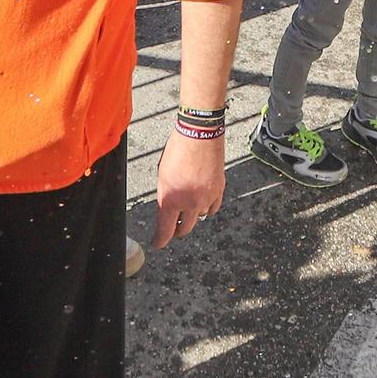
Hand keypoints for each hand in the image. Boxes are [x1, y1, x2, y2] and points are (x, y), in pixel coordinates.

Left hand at [152, 130, 224, 248]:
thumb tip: (167, 208)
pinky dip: (206, 208)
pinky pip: (212, 208)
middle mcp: (190, 203)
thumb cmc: (177, 149)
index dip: (160, 240)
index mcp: (171, 198)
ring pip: (199, 218)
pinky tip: (202, 204)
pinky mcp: (219, 191)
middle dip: (177, 230)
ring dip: (192, 216)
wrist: (199, 134)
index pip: (165, 230)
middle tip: (173, 228)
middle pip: (184, 228)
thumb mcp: (162, 173)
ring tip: (187, 209)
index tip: (157, 243)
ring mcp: (206, 198)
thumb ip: (165, 194)